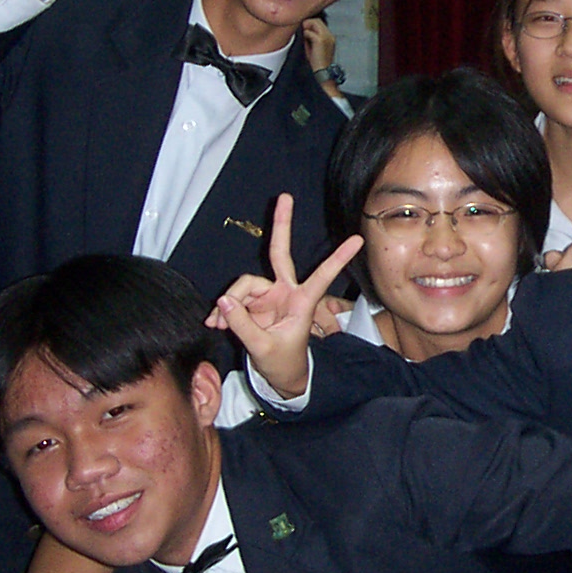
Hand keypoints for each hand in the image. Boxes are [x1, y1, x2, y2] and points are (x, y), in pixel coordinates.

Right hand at [207, 193, 361, 397]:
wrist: (279, 376)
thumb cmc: (283, 362)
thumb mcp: (263, 348)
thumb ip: (243, 325)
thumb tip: (224, 302)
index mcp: (303, 302)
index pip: (322, 275)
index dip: (338, 258)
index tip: (358, 239)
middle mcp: (286, 292)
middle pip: (280, 253)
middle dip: (282, 225)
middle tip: (285, 196)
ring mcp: (269, 295)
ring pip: (244, 284)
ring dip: (229, 303)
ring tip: (218, 324)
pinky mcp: (252, 302)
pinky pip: (232, 298)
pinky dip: (222, 310)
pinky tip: (214, 323)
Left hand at [301, 18, 337, 70]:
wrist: (323, 72)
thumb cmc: (318, 63)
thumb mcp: (316, 48)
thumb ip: (312, 38)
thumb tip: (304, 30)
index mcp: (330, 37)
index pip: (320, 23)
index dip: (311, 24)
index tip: (305, 30)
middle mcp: (329, 35)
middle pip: (317, 20)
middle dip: (308, 23)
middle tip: (302, 30)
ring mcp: (326, 37)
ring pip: (315, 22)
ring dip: (307, 27)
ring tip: (304, 34)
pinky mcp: (321, 40)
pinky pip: (309, 32)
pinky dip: (305, 35)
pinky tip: (305, 41)